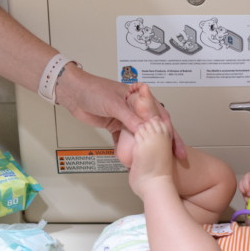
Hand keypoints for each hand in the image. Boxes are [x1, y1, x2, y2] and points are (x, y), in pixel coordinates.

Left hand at [57, 67, 186, 158]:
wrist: (72, 92)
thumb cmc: (92, 90)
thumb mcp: (114, 103)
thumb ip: (129, 118)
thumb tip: (144, 131)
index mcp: (139, 98)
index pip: (160, 117)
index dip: (171, 133)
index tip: (177, 148)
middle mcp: (134, 108)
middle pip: (153, 128)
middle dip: (163, 143)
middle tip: (173, 159)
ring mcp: (125, 118)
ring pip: (140, 136)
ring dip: (146, 147)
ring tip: (154, 160)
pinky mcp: (115, 125)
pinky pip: (125, 140)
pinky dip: (129, 149)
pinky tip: (133, 159)